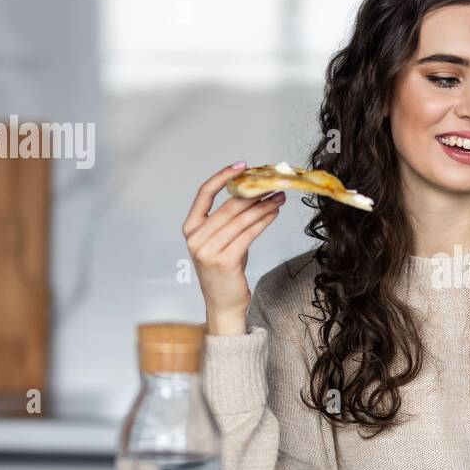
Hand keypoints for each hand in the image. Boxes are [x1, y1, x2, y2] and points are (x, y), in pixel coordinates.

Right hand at [183, 162, 285, 334]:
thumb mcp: (221, 241)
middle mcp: (196, 238)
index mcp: (190, 229)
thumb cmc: (224, 271)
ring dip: (263, 206)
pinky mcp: (224, 261)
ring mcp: (208, 251)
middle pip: (229, 206)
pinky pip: (249, 234)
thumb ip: (230, 220)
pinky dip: (264, 221)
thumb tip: (255, 194)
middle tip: (272, 183)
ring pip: (241, 219)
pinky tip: (274, 213)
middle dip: (253, 192)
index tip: (241, 166)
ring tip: (279, 197)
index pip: (203, 194)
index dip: (222, 177)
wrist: (223, 304)